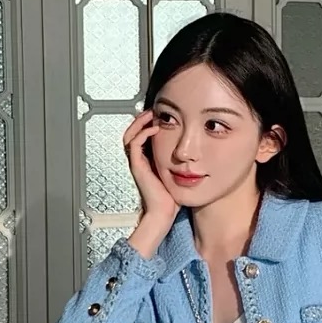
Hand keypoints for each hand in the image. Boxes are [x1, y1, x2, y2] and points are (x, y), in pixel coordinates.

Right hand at [123, 110, 178, 225]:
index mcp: (147, 160)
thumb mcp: (177, 172)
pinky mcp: (137, 165)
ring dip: (140, 122)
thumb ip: (179, 161)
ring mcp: (136, 162)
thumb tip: (191, 150)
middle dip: (141, 119)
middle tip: (153, 110)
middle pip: (132, 132)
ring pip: (130, 135)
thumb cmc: (171, 196)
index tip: (159, 115)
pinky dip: (144, 133)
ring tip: (152, 114)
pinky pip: (135, 143)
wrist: (164, 212)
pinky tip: (156, 129)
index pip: (140, 136)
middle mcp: (139, 160)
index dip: (147, 124)